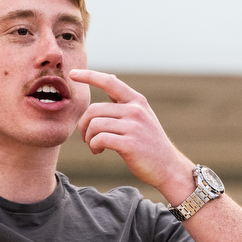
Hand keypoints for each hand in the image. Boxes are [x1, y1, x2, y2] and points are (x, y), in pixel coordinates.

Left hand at [70, 69, 194, 202]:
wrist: (168, 167)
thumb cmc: (149, 142)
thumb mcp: (141, 115)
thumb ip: (124, 99)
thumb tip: (110, 77)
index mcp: (137, 101)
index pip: (110, 82)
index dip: (89, 76)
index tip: (73, 74)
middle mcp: (136, 110)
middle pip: (95, 109)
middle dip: (84, 124)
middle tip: (86, 137)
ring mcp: (134, 127)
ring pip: (95, 125)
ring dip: (88, 138)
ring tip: (94, 146)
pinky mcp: (130, 144)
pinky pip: (99, 139)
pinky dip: (94, 146)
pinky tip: (98, 151)